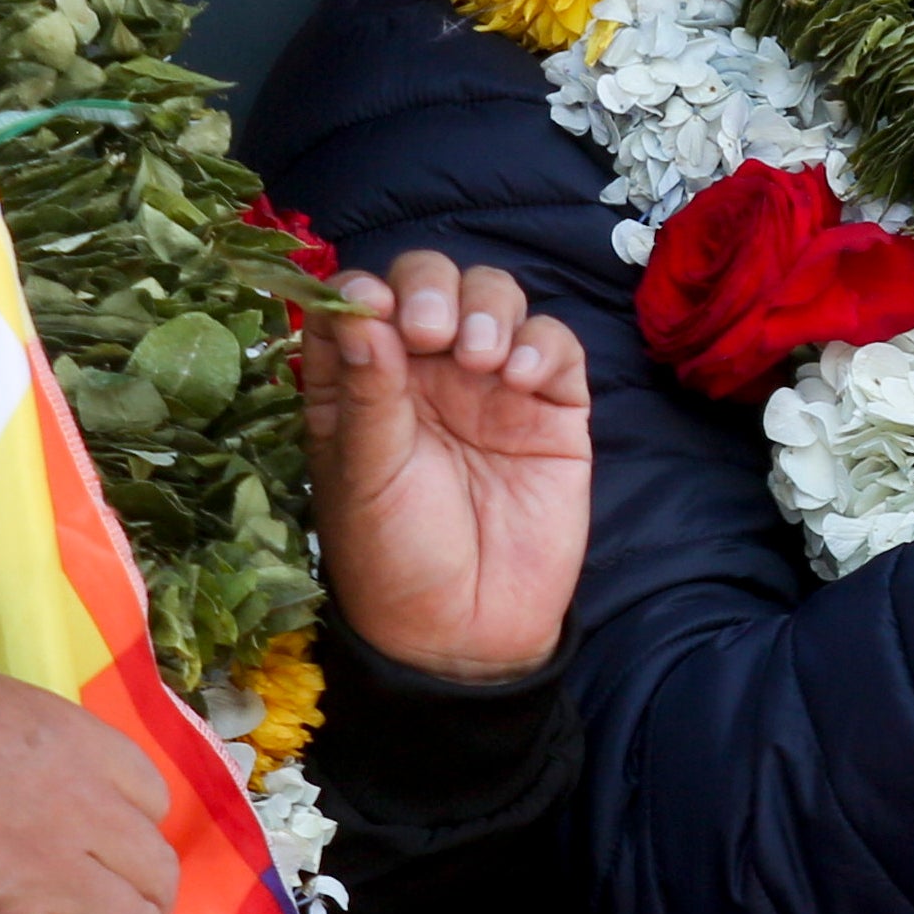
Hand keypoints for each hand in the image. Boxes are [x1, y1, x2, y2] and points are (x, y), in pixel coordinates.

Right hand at [0, 656, 182, 913]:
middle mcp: (85, 812)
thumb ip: (49, 752)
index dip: (141, 832)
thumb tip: (58, 788)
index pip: (151, 798)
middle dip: (154, 902)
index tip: (129, 854)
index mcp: (85, 749)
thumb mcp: (3, 708)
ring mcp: (49, 876)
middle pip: (154, 871)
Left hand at [304, 252, 589, 684]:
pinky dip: (541, 346)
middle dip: (433, 288)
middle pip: (430, 280)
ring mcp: (489, 384)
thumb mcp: (365, 475)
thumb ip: (367, 390)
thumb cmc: (395, 558)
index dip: (365, 290)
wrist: (468, 633)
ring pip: (495, 296)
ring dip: (488, 308)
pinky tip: (519, 381)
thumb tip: (360, 306)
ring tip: (479, 360)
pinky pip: (554, 345)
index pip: (358, 300)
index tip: (373, 309)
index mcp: (361, 381)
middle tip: (432, 332)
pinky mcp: (550, 406)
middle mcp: (423, 370)